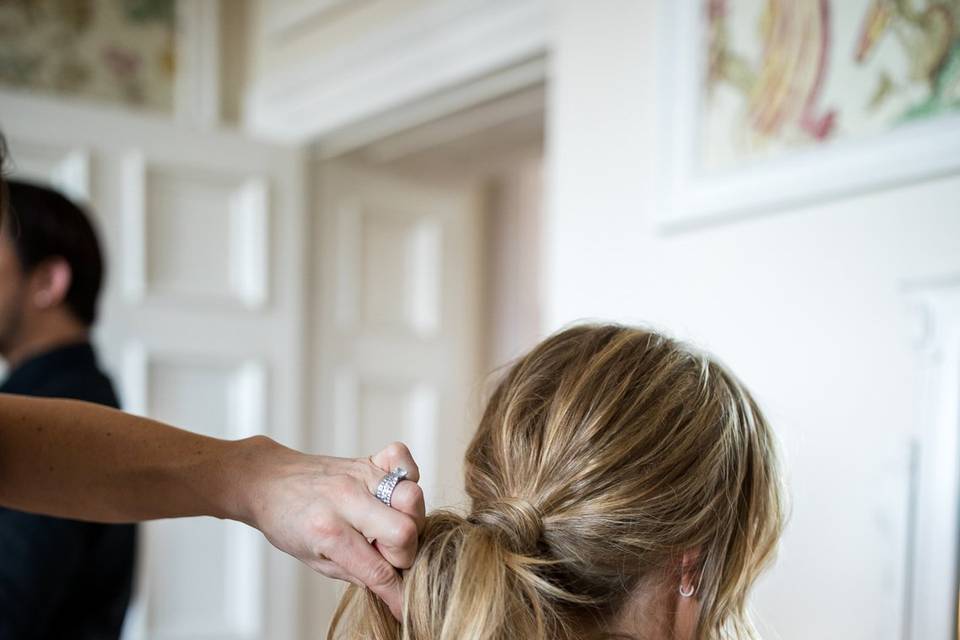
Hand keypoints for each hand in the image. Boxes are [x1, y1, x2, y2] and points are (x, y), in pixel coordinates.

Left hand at [233, 437, 424, 618]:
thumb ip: (357, 572)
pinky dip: (408, 476)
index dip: (395, 593)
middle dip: (405, 554)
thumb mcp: (314, 560)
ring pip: (411, 496)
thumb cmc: (288, 522)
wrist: (268, 481)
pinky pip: (402, 459)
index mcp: (328, 531)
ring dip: (411, 520)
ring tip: (390, 528)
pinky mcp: (367, 459)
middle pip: (404, 530)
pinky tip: (393, 495)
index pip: (378, 569)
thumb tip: (393, 586)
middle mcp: (347, 499)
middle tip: (388, 555)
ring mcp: (360, 475)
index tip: (403, 604)